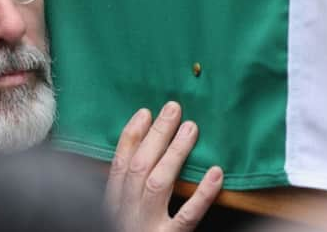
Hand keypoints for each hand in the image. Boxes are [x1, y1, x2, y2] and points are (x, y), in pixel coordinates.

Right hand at [105, 102, 222, 231]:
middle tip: (173, 108)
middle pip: (140, 166)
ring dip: (174, 153)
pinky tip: (215, 173)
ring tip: (191, 127)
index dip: (131, 136)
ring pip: (159, 184)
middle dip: (156, 135)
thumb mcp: (115, 217)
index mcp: (111, 204)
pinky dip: (202, 194)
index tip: (144, 113)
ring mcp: (146, 227)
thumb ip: (124, 193)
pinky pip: (187, 217)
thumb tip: (136, 160)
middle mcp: (126, 212)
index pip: (119, 164)